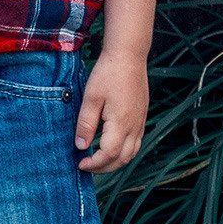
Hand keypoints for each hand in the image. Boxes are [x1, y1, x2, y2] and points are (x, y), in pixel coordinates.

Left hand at [75, 50, 148, 172]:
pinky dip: (123, 151)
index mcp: (121, 123)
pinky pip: (135, 142)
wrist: (128, 56)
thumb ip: (85, 124)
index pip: (109, 154)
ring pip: (132, 152)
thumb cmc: (108, 74)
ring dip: (115, 161)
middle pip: (123, 159)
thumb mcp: (90, 98)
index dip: (94, 164)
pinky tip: (111, 146)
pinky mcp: (142, 116)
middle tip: (87, 166)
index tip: (80, 163)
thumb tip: (81, 146)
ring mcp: (140, 121)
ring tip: (98, 160)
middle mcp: (134, 125)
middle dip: (104, 167)